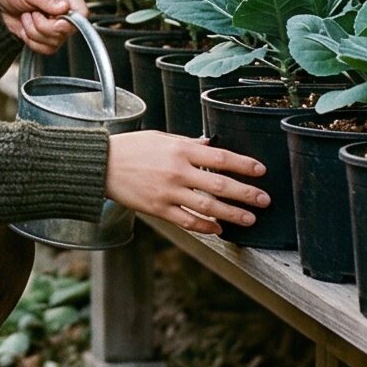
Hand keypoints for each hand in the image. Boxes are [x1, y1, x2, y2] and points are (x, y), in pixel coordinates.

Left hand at [0, 0, 88, 54]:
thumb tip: (64, 8)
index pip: (82, 13)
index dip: (70, 21)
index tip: (55, 20)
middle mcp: (65, 11)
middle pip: (67, 31)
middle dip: (44, 26)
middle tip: (32, 13)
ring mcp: (57, 27)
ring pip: (55, 42)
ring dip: (34, 32)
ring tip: (26, 17)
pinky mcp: (47, 39)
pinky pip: (46, 49)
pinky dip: (31, 41)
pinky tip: (26, 28)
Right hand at [106, 129, 268, 235]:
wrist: (102, 165)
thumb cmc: (132, 147)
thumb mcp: (162, 137)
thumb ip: (188, 143)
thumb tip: (211, 144)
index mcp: (180, 149)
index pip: (220, 157)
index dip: (244, 164)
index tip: (261, 171)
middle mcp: (177, 171)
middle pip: (220, 184)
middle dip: (246, 193)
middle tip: (264, 200)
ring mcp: (168, 192)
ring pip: (208, 207)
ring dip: (232, 214)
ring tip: (249, 219)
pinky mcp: (159, 209)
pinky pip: (188, 221)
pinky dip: (206, 227)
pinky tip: (219, 229)